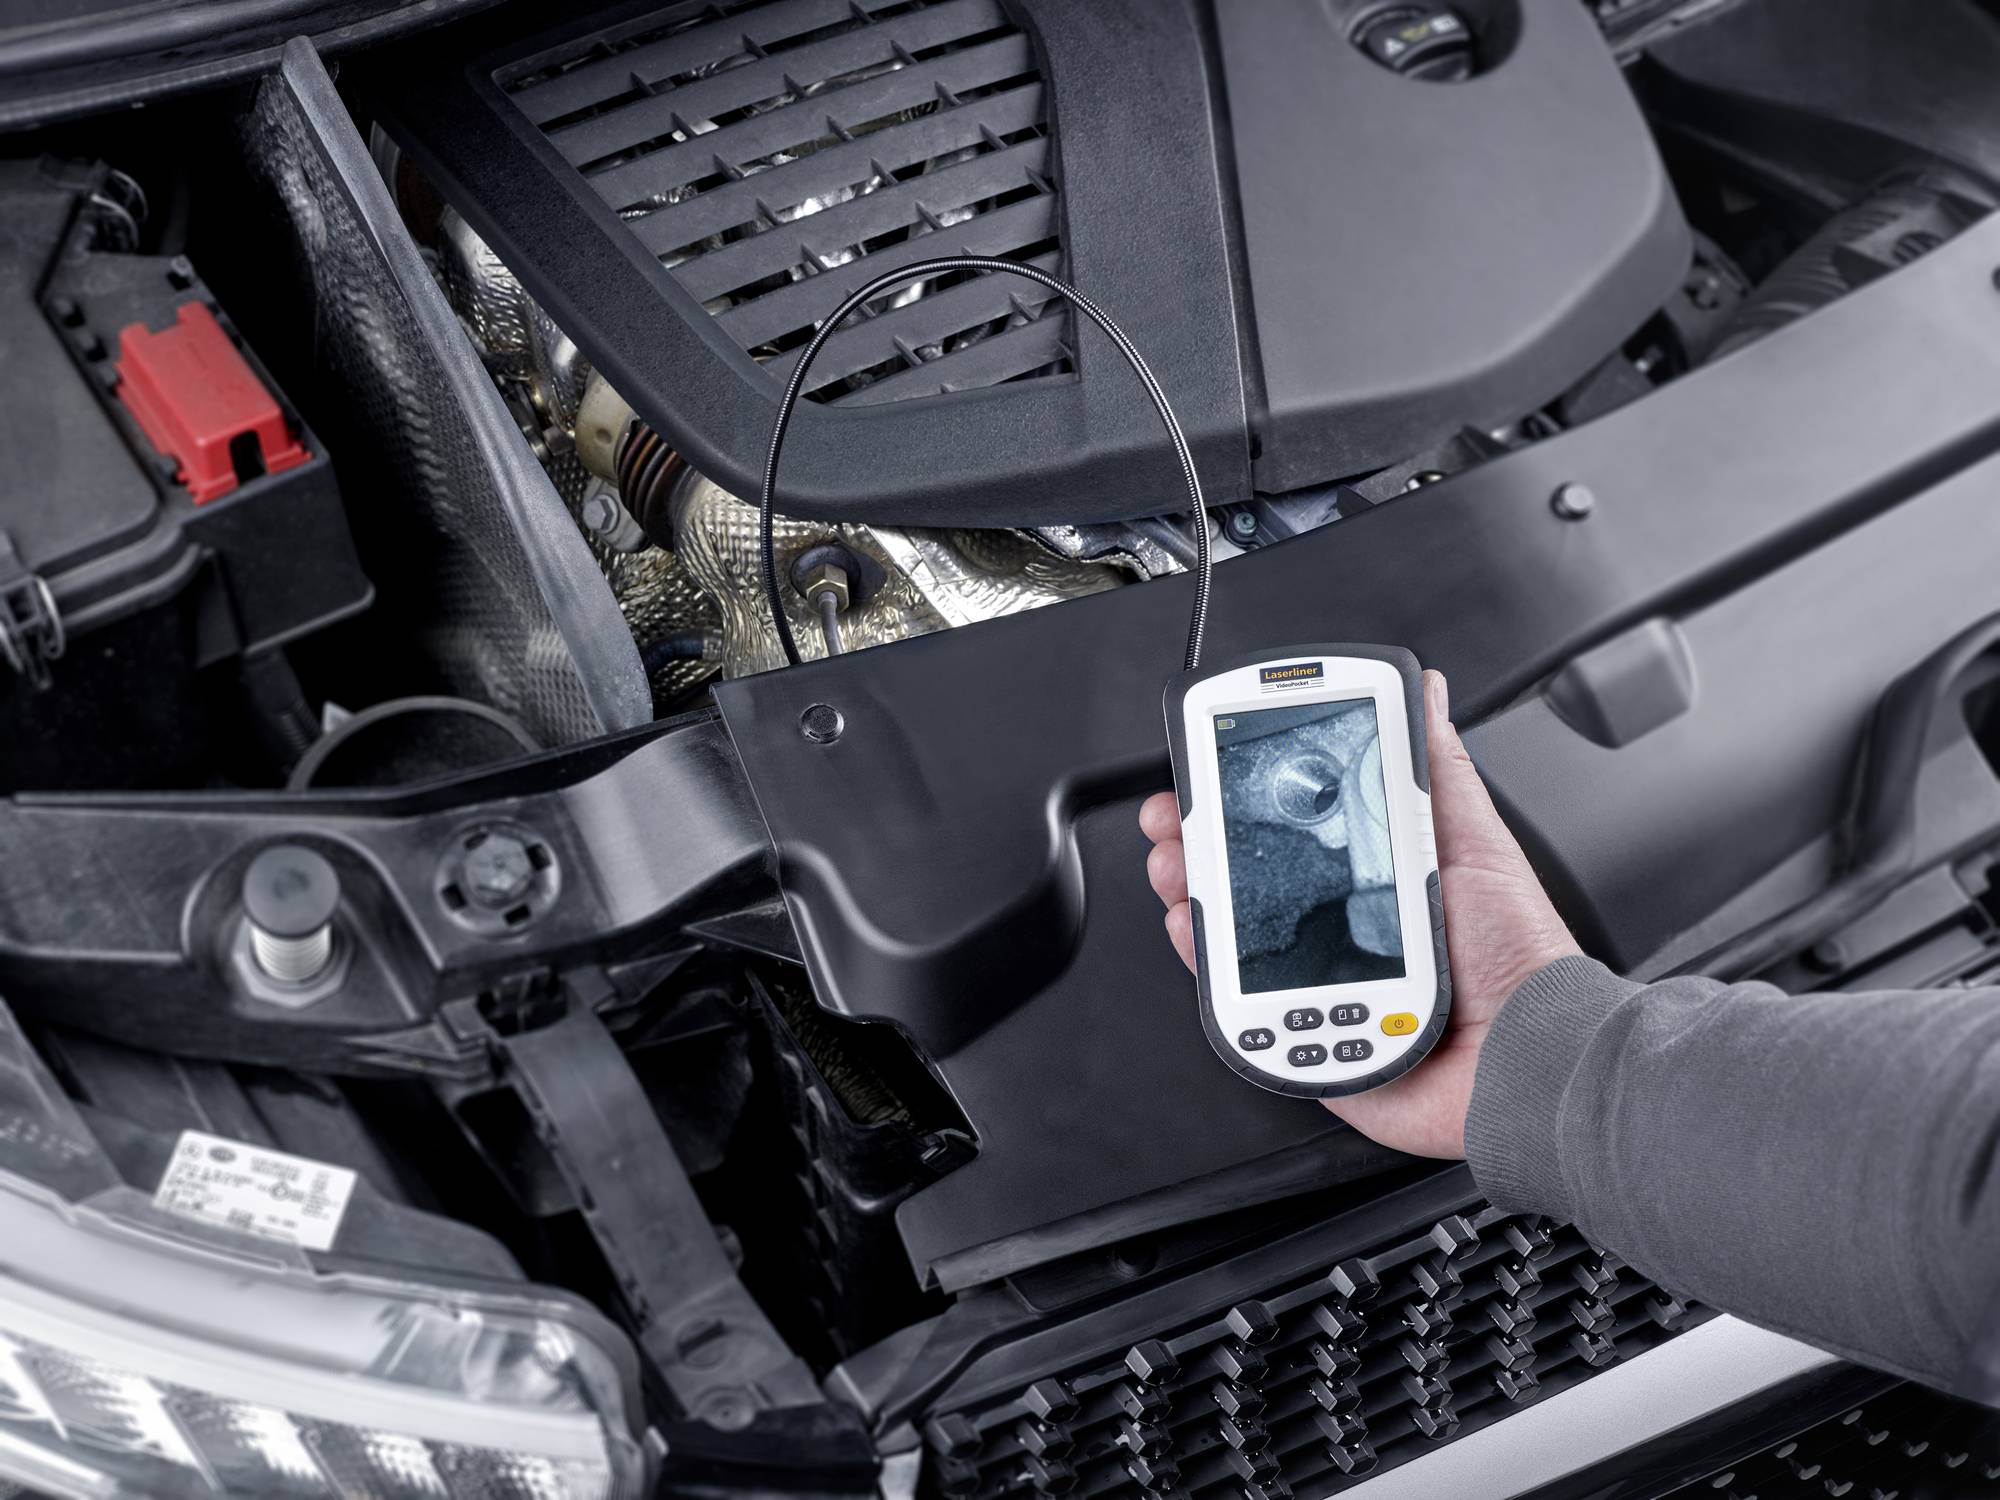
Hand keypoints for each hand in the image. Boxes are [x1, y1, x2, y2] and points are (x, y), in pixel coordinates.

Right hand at [1139, 670, 1578, 1157]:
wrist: (1526, 1055)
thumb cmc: (1515, 955)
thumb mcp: (1475, 842)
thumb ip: (1437, 772)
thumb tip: (1428, 692)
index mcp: (1378, 876)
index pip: (1296, 828)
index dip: (1246, 798)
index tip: (1210, 771)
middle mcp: (1343, 925)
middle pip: (1252, 874)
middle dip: (1201, 838)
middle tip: (1175, 818)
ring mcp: (1320, 978)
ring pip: (1236, 932)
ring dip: (1192, 893)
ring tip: (1178, 868)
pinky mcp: (1307, 1035)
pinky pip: (1242, 1003)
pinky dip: (1206, 968)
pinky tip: (1193, 929)